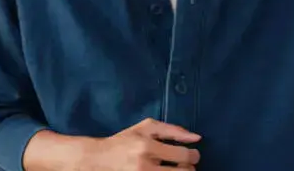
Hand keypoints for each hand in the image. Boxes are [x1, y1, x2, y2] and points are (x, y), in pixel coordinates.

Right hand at [81, 118, 200, 169]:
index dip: (194, 156)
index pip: (182, 155)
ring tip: (177, 170)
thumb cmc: (124, 141)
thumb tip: (196, 138)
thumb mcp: (147, 128)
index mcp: (148, 148)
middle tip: (186, 165)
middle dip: (189, 169)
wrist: (97, 160)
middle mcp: (144, 167)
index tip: (193, 155)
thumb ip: (173, 130)